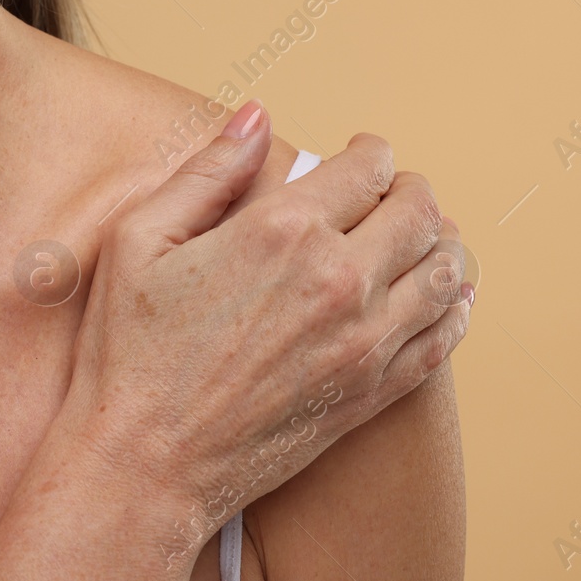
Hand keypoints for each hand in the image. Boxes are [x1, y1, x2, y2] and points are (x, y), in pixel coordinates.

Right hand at [64, 102, 471, 559]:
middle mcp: (338, 281)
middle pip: (421, 212)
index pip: (367, 167)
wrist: (145, 464)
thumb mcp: (139, 240)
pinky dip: (452, 306)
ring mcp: (364, 341)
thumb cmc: (128, 351)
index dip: (370, 151)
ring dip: (440, 242)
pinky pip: (444, 336)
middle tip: (389, 191)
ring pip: (445, 271)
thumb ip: (206, 172)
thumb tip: (256, 115)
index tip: (359, 154)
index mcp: (281, 232)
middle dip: (410, 190)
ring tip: (417, 237)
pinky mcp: (373, 392)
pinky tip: (438, 296)